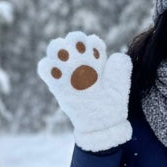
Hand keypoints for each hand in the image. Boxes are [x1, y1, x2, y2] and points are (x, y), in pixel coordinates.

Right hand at [37, 32, 131, 151]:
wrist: (101, 125)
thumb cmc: (112, 104)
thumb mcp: (121, 85)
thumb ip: (121, 68)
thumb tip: (118, 55)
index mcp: (97, 61)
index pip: (92, 42)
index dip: (94, 44)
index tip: (97, 54)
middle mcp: (81, 64)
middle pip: (73, 40)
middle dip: (75, 41)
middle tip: (81, 53)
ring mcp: (68, 73)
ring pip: (57, 49)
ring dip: (60, 49)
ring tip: (67, 60)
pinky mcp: (57, 85)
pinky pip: (45, 69)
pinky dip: (47, 66)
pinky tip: (56, 71)